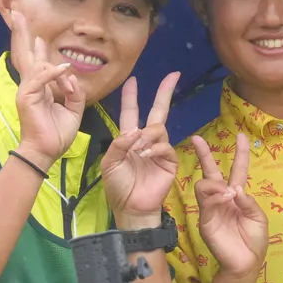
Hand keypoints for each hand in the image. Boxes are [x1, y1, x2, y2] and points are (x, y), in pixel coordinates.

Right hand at [9, 10, 85, 167]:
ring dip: (42, 55)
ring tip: (48, 58)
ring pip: (32, 63)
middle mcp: (30, 86)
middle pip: (22, 54)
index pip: (35, 62)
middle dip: (20, 33)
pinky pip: (40, 78)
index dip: (34, 46)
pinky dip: (53, 73)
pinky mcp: (27, 97)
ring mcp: (26, 91)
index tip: (36, 33)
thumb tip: (71, 76)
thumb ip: (74, 92)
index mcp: (39, 88)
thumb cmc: (56, 134)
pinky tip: (65, 69)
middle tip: (16, 13)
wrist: (46, 152)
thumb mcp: (72, 110)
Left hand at [103, 72, 180, 228]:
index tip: (132, 80)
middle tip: (173, 75)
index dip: (131, 96)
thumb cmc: (117, 186)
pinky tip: (145, 155)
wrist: (130, 207)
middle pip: (157, 110)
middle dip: (164, 92)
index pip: (131, 112)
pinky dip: (154, 148)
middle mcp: (146, 140)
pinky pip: (165, 146)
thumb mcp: (109, 162)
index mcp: (129, 139)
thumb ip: (118, 143)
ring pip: (159, 128)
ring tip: (138, 150)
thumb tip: (136, 130)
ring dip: (147, 135)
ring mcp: (159, 149)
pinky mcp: (169, 160)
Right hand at [191, 133, 268, 277]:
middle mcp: (222, 199)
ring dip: (216, 184)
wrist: (246, 263)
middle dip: (203, 154)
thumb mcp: (258, 218)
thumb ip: (248, 202)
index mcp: (237, 196)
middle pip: (210, 172)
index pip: (237, 170)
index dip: (240, 153)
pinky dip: (216, 197)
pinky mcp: (205, 221)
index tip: (242, 136)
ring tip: (229, 193)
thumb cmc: (254, 241)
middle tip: (196, 138)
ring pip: (203, 185)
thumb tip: (235, 188)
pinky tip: (227, 199)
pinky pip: (206, 203)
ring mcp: (211, 209)